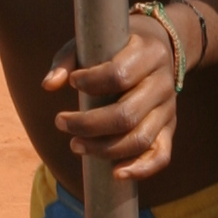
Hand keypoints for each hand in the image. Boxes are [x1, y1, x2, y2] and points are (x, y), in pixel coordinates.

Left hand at [44, 11, 181, 183]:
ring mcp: (168, 109)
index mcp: (148, 54)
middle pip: (126, 114)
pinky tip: (116, 174)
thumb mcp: (93, 43)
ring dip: (104, 149)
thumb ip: (67, 60)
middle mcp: (163, 83)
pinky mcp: (168, 129)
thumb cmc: (115, 47)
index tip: (72, 82)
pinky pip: (161, 156)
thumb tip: (49, 86)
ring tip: (75, 145)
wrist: (159, 49)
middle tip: (61, 122)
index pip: (119, 75)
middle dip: (88, 124)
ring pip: (140, 138)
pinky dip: (141, 169)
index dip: (91, 82)